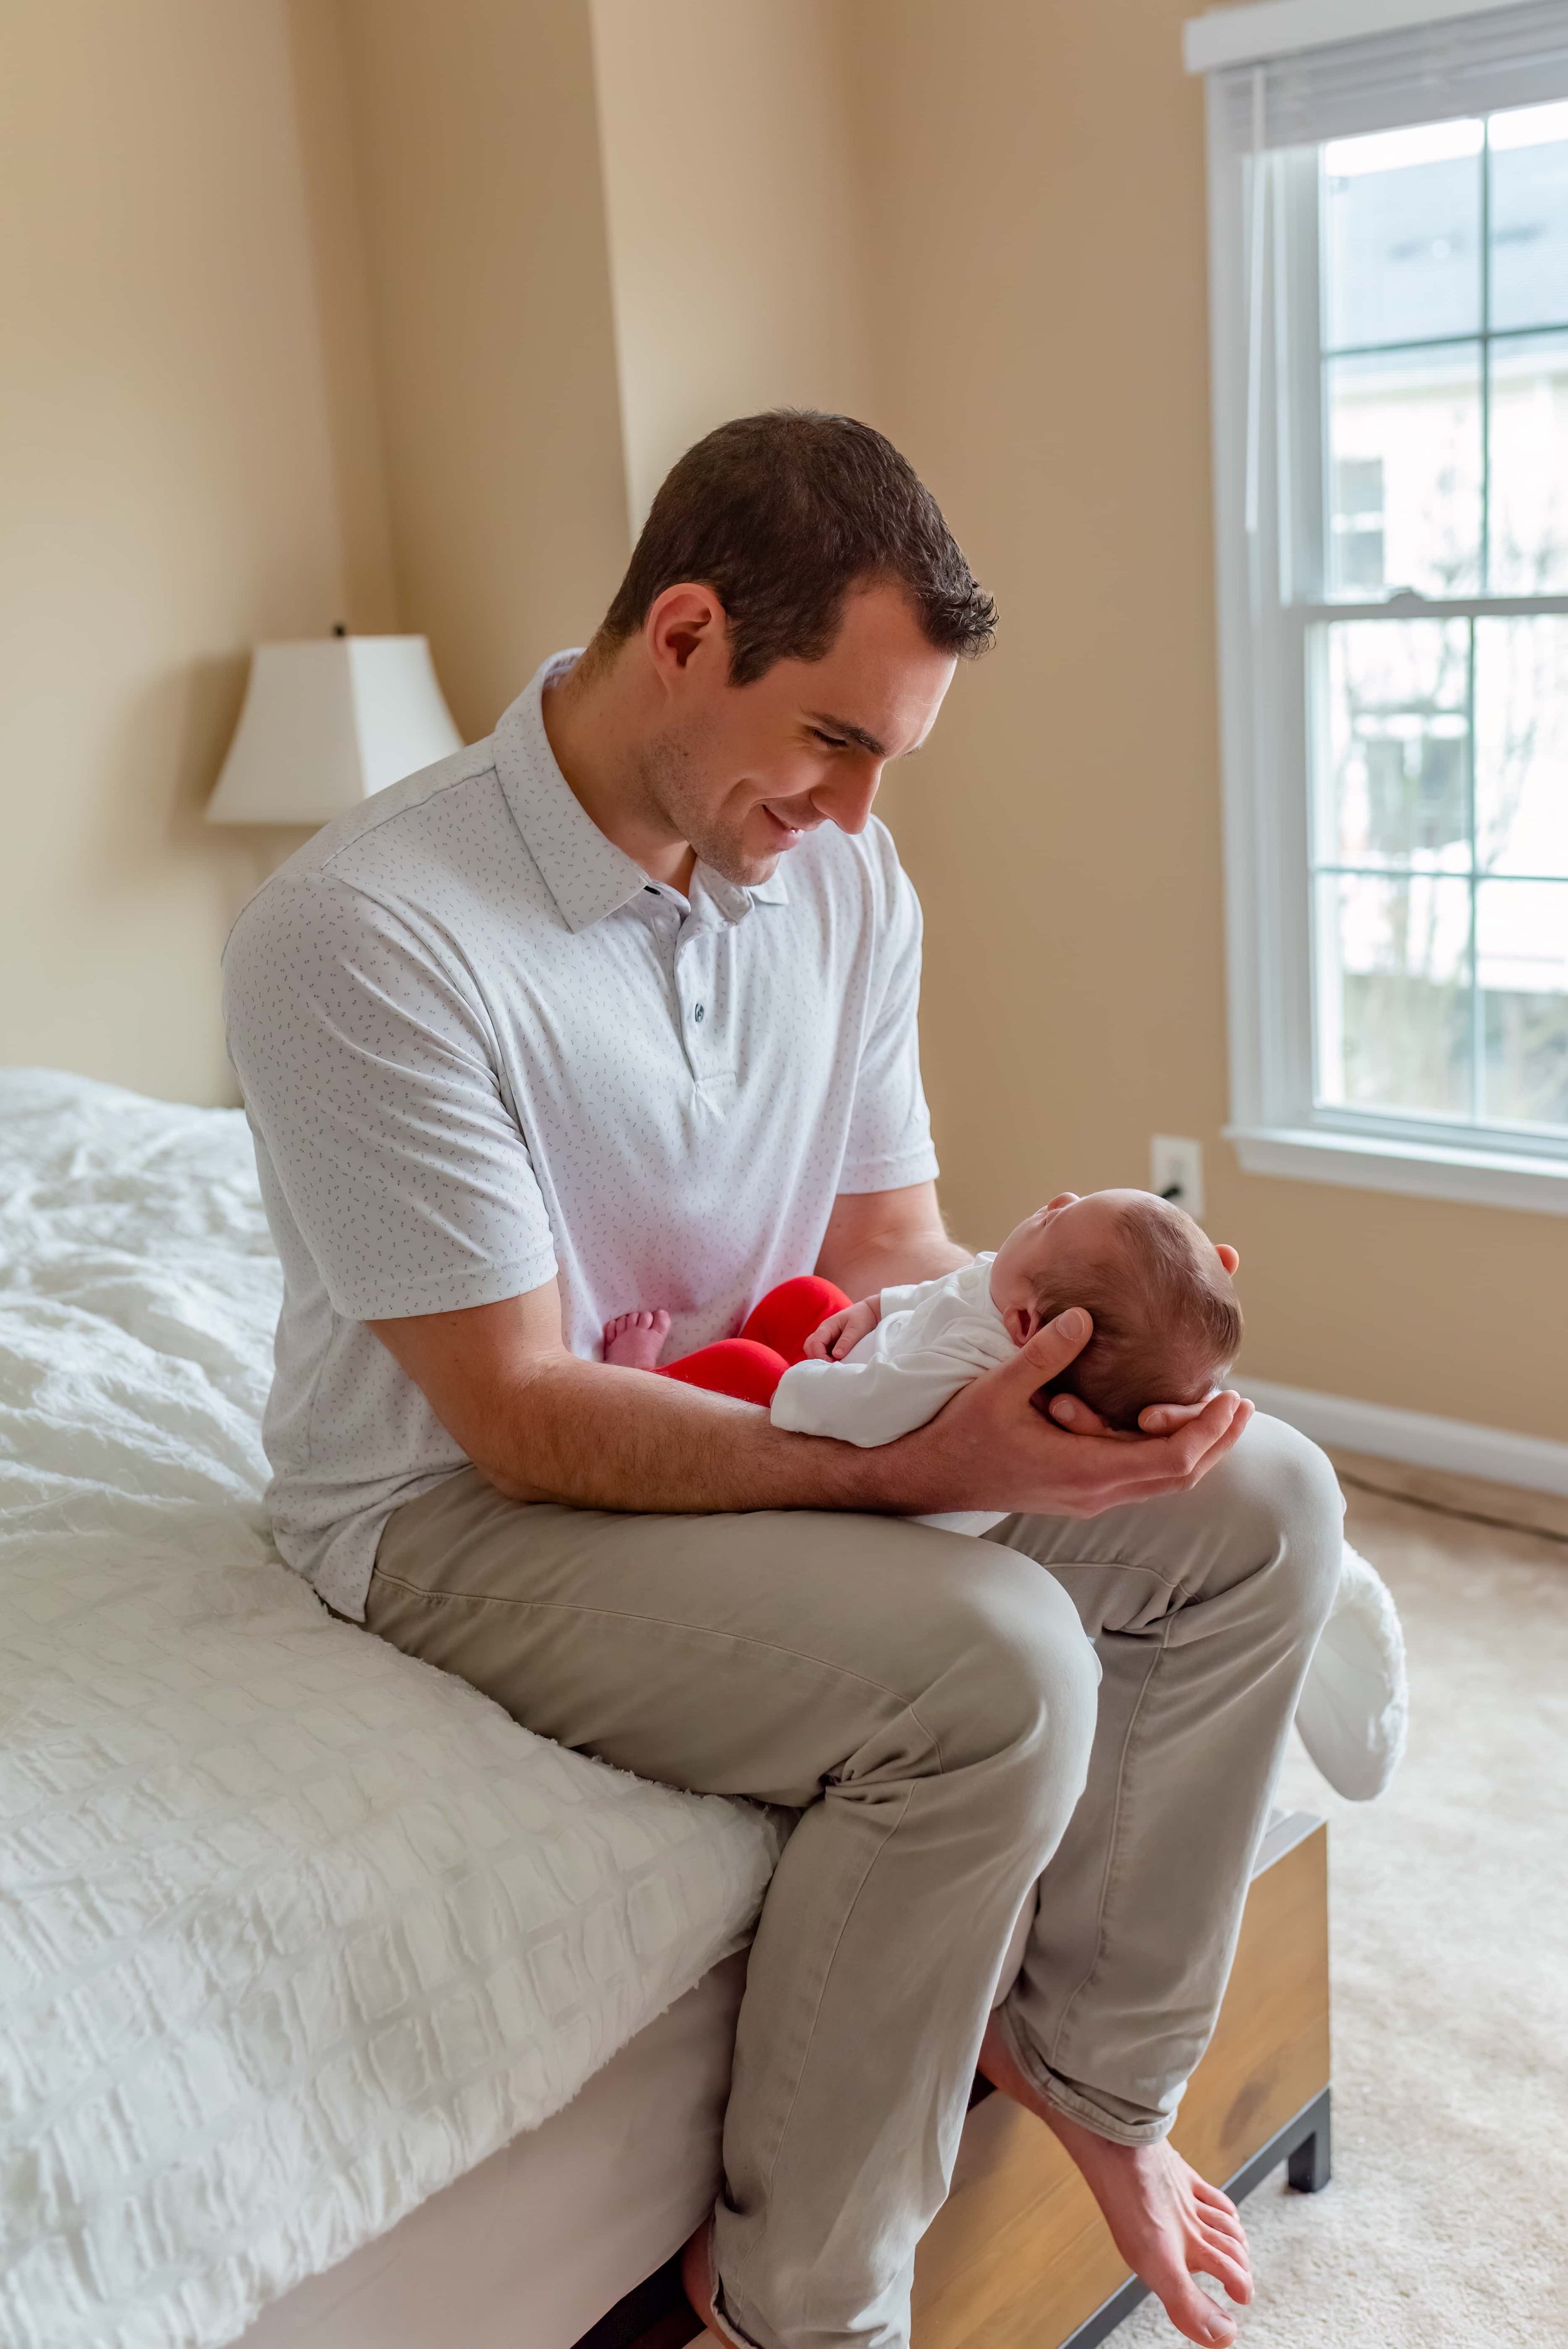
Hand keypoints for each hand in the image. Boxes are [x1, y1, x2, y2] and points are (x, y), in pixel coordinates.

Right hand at [802, 1297, 881, 1360]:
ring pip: (813, 1351)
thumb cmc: (862, 1318)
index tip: (832, 1364)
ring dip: (821, 1360)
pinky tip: (836, 1364)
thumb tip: (836, 1355)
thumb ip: (846, 1341)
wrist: (869, 1312)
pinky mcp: (830, 1344)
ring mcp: (826, 1338)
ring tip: (834, 1366)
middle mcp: (823, 1333)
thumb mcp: (856, 1329)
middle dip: (816, 1359)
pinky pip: (822, 1353)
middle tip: (831, 1367)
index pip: (814, 1343)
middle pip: (809, 1347)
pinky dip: (826, 1360)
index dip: (820, 1356)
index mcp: (827, 1327)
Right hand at [901, 1308, 1252, 1518]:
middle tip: (1243, 1404)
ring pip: (1163, 1482)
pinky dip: (1168, 1454)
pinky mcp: (1081, 1492)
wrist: (930, 1478)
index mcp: (1085, 1470)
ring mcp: (1090, 1497)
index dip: (1210, 1431)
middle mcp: (1096, 1492)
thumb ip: (1045, 1354)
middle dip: (1218, 1441)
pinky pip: (1141, 1478)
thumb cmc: (961, 1434)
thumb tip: (1084, 1316)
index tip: (1234, 1397)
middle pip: (1182, 1477)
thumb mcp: (999, 1387)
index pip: (1172, 1460)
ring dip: (1197, 1450)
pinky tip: (1167, 1425)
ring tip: (1220, 1415)